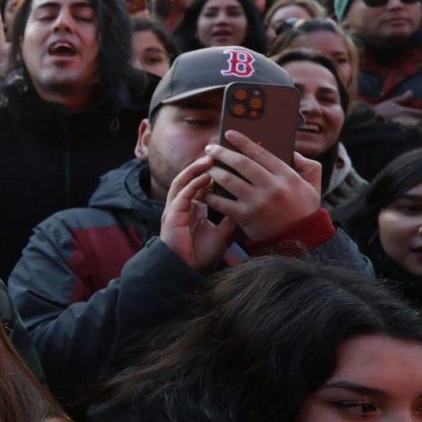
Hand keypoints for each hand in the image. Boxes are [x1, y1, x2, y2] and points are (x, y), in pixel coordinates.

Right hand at [159, 154, 238, 270]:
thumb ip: (231, 218)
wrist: (187, 271)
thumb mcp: (223, 233)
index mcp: (193, 207)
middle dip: (204, 163)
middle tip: (219, 151)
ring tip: (211, 158)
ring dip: (196, 169)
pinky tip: (205, 177)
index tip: (228, 160)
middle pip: (192, 177)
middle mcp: (183, 204)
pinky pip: (182, 194)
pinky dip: (193, 184)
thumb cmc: (201, 254)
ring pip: (184, 181)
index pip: (201, 183)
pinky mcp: (172, 214)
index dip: (212, 171)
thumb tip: (249, 204)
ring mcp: (176, 208)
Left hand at [203, 130, 321, 240]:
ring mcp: (258, 202)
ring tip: (205, 167)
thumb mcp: (312, 185)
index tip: (229, 133)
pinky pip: (222, 202)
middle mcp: (272, 187)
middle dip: (222, 153)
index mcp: (287, 176)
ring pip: (229, 180)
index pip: (261, 153)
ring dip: (214, 171)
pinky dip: (210, 195)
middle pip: (241, 164)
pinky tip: (204, 190)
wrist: (300, 240)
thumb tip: (291, 151)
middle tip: (210, 148)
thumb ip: (306, 165)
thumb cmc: (304, 210)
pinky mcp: (246, 217)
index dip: (243, 141)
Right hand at [373, 92, 421, 138]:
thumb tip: (411, 92)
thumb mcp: (389, 103)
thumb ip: (401, 98)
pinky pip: (413, 138)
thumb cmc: (377, 112)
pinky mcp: (399, 136)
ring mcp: (403, 129)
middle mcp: (406, 120)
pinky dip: (421, 139)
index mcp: (405, 112)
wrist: (366, 123)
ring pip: (421, 131)